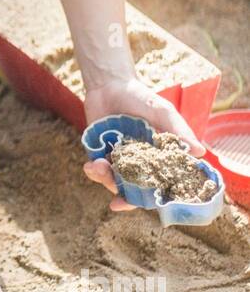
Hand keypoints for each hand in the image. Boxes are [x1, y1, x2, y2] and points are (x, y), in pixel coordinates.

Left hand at [83, 76, 204, 210]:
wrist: (110, 84)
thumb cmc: (141, 97)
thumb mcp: (162, 112)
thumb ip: (178, 131)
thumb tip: (200, 151)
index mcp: (157, 157)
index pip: (159, 183)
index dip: (155, 198)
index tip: (150, 207)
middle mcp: (138, 162)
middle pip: (134, 190)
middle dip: (125, 198)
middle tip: (117, 204)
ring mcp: (118, 159)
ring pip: (113, 181)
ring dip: (106, 180)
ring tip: (100, 167)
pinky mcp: (99, 154)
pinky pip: (97, 170)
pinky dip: (94, 171)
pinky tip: (92, 164)